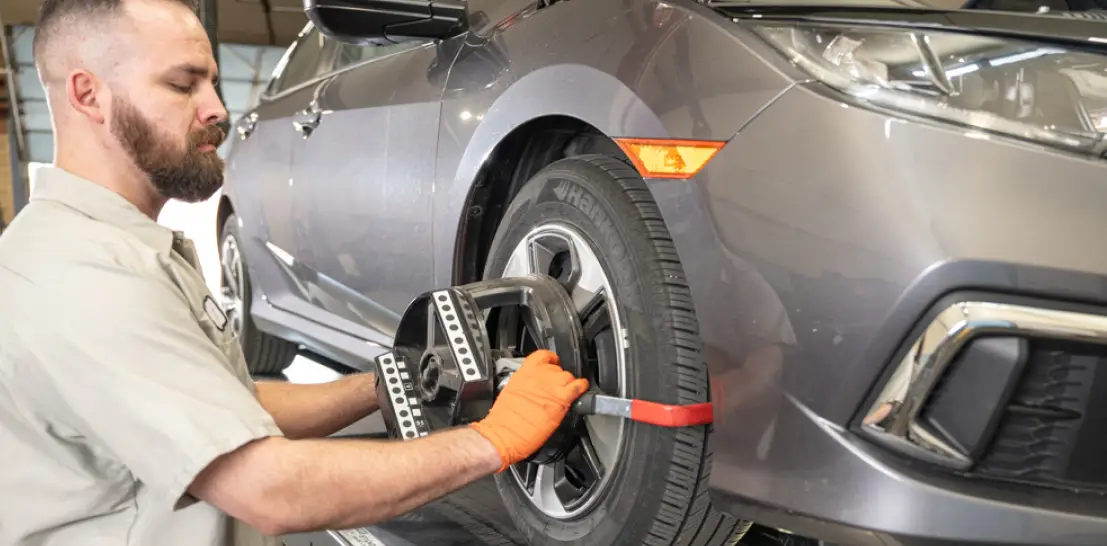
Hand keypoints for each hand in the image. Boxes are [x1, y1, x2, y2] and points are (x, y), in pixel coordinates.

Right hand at [470, 349, 588, 471]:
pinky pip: (578, 386)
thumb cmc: (502, 421)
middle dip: (557, 378)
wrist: (502, 435)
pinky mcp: (561, 399)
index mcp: (523, 373)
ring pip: (568, 376)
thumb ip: (525, 385)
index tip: (552, 364)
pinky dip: (582, 387)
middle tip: (556, 388)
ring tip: (565, 393)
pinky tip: (582, 389)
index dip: (550, 360)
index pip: (542, 356)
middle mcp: (538, 375)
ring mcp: (550, 386)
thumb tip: (533, 388)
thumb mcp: (510, 393)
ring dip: (568, 384)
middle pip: (556, 368)